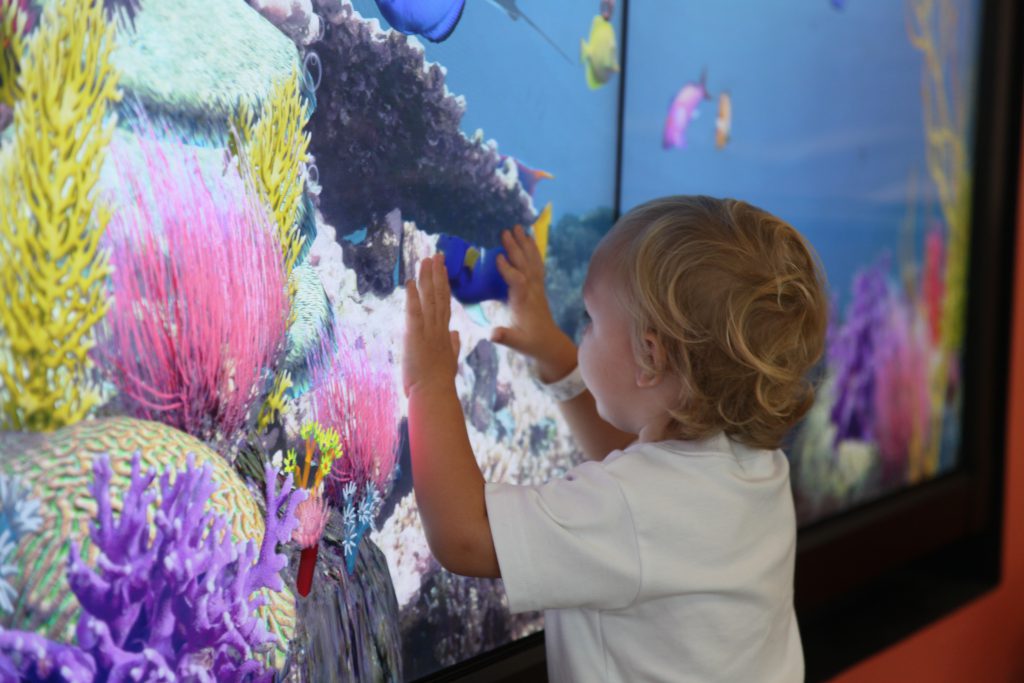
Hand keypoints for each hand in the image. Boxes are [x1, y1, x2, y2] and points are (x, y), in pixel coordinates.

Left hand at [403, 254, 460, 397]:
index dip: (444, 285)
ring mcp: (428, 331)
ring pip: (429, 299)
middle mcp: (439, 328)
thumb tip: (455, 333)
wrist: (434, 394)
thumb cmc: (439, 382)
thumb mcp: (449, 361)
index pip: (445, 304)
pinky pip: (414, 312)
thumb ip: (453, 345)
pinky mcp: (415, 336)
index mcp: (445, 334)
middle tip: (436, 255)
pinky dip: (413, 297)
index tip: (443, 270)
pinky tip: (411, 282)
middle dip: (438, 274)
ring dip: (427, 278)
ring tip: (426, 260)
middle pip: (439, 296)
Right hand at [492, 225, 576, 381]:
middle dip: (516, 248)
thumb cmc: (529, 342)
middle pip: (525, 265)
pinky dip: (533, 250)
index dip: (508, 270)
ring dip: (525, 244)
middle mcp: (532, 291)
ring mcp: (538, 287)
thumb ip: (504, 337)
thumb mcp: (515, 342)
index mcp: (524, 303)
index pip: (517, 282)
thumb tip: (492, 334)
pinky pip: (537, 263)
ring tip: (519, 227)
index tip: (498, 256)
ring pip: (532, 261)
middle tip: (506, 231)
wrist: (549, 343)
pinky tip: (528, 239)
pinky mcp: (539, 285)